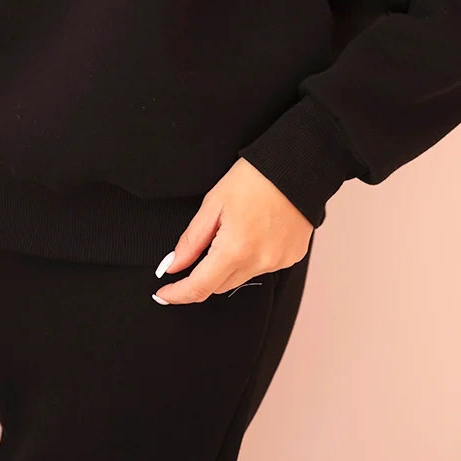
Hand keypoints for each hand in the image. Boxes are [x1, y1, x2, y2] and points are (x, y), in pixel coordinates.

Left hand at [152, 157, 313, 304]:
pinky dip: (252, 257)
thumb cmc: (255, 178)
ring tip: (236, 227)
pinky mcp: (292, 257)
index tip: (164, 293)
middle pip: (220, 285)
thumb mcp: (213, 203)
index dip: (178, 294)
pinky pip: (263, 266)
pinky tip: (255, 231)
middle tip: (200, 249)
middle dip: (204, 275)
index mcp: (235, 249)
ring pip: (242, 276)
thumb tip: (173, 265)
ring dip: (230, 264)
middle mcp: (259, 262)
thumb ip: (191, 240)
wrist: (295, 166)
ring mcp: (278, 262)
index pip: (199, 287)